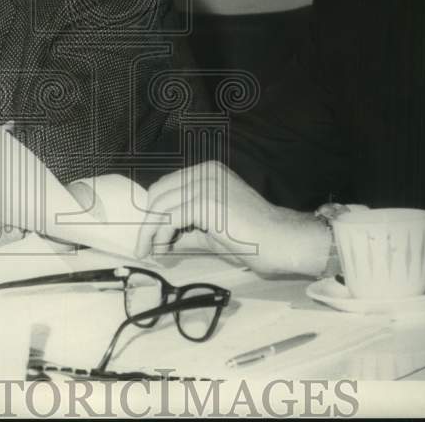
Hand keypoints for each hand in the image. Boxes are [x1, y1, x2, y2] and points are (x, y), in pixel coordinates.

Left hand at [134, 161, 330, 275]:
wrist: (281, 240)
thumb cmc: (252, 238)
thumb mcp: (210, 230)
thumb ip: (185, 230)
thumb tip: (158, 241)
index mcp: (207, 172)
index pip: (166, 186)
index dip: (153, 211)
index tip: (147, 235)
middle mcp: (205, 172)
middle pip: (159, 192)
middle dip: (147, 221)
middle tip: (144, 247)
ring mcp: (206, 184)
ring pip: (161, 205)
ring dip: (150, 231)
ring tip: (150, 252)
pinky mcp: (206, 201)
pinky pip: (172, 218)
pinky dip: (162, 235)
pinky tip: (163, 249)